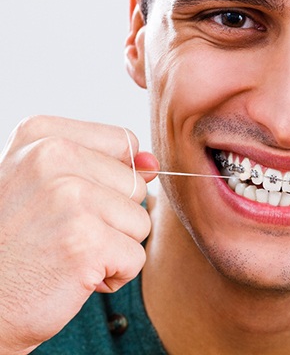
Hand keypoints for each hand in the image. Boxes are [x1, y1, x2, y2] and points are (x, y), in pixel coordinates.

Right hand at [0, 116, 157, 353]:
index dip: (112, 180)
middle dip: (113, 218)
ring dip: (114, 247)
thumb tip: (152, 164)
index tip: (71, 201)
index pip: (125, 142)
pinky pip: (136, 257)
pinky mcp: (87, 242)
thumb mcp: (45, 184)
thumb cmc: (15, 242)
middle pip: (136, 185)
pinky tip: (74, 275)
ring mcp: (70, 198)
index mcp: (41, 135)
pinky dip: (113, 275)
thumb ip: (103, 164)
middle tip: (63, 233)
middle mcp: (52, 157)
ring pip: (140, 221)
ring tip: (67, 253)